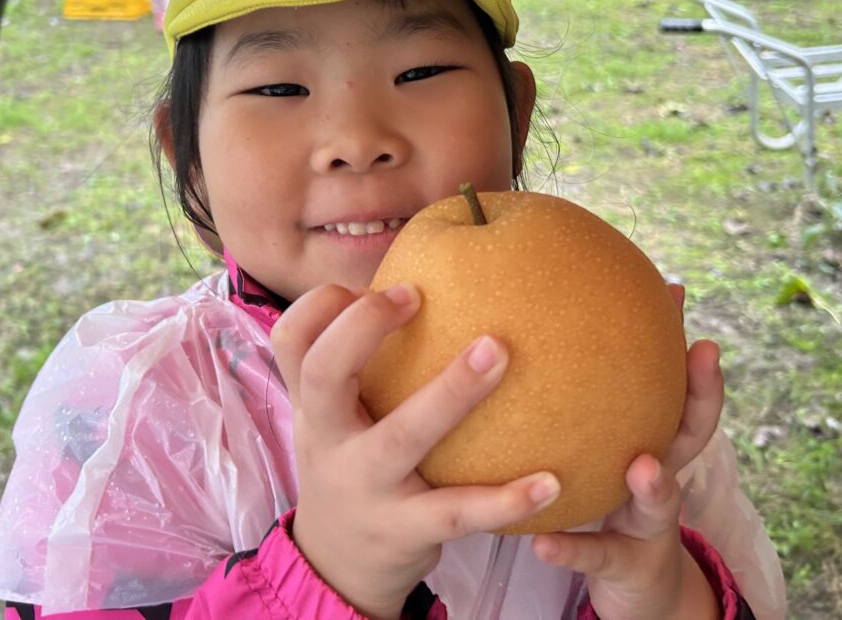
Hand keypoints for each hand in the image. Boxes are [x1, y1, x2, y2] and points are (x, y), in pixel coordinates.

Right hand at [272, 283, 561, 619]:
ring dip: (450, 391)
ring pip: (400, 436)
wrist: (338, 565)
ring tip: (500, 351)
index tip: (375, 286)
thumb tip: (424, 277)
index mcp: (314, 406)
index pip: (291, 340)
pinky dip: (504, 500)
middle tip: (414, 295)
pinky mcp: (405, 531)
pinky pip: (457, 512)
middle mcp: (329, 440)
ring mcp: (365, 486)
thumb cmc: (350, 464)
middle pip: (324, 373)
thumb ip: (355, 363)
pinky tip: (550, 481)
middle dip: (363, 327)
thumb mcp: (334, 418)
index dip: (323, 304)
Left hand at [531, 285, 724, 619]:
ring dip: (655, 483)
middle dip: (701, 394)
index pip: (676, 388)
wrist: (635, 586)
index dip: (678, 339)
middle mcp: (659, 478)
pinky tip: (543, 545)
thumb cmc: (610, 499)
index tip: (679, 293)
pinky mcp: (621, 565)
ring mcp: (646, 523)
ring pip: (659, 501)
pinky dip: (572, 550)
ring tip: (642, 465)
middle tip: (703, 350)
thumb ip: (589, 397)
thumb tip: (545, 318)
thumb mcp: (607, 447)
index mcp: (653, 442)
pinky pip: (594, 555)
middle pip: (690, 435)